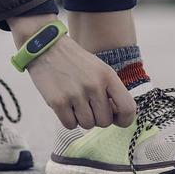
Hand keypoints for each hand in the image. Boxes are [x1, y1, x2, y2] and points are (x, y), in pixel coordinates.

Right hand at [9, 15, 135, 129]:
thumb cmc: (76, 62)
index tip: (117, 120)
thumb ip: (110, 90)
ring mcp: (76, 94)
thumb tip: (117, 116)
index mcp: (108, 76)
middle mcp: (94, 85)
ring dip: (82, 119)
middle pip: (105, 121)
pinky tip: (66, 106)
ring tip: (76, 103)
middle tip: (89, 107)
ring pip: (87, 125)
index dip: (125, 120)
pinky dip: (69, 120)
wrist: (47, 48)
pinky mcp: (58, 102)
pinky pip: (70, 125)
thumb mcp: (99, 69)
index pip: (127, 107)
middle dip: (98, 118)